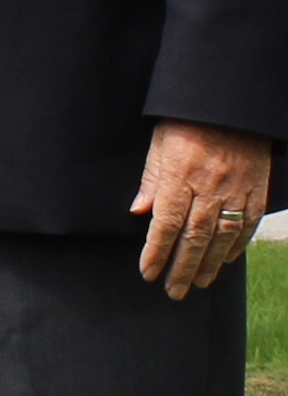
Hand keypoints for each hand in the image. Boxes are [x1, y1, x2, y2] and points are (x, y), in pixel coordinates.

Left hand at [132, 119, 270, 299]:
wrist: (229, 104)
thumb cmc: (186, 121)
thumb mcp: (160, 143)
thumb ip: (151, 179)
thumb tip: (138, 212)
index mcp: (180, 173)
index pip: (166, 222)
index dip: (156, 251)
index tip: (148, 272)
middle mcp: (209, 187)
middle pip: (194, 237)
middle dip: (181, 268)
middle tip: (172, 291)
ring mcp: (236, 191)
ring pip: (221, 238)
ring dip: (207, 264)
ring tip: (196, 283)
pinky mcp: (256, 192)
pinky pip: (246, 227)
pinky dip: (234, 248)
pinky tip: (223, 261)